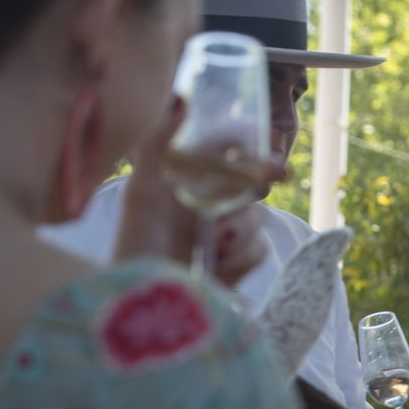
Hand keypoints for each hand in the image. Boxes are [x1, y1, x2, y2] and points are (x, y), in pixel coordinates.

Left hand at [114, 97, 282, 286]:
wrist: (139, 310)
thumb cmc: (133, 249)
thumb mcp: (141, 193)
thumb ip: (159, 144)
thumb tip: (181, 98)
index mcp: (185, 181)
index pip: (225, 149)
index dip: (246, 142)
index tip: (258, 140)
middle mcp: (206, 203)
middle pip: (252, 179)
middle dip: (261, 179)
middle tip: (275, 175)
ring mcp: (223, 234)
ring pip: (259, 215)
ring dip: (241, 227)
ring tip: (216, 241)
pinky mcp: (235, 264)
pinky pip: (260, 249)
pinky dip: (242, 256)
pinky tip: (217, 265)